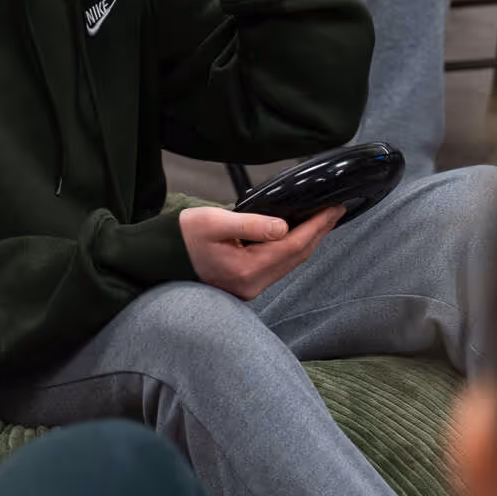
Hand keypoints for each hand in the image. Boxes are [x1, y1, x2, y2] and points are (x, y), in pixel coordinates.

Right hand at [180, 204, 345, 300]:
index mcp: (246, 270)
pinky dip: (293, 249)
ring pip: (289, 263)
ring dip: (308, 241)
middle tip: (336, 211)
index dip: (317, 226)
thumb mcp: (214, 223)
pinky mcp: (245, 284)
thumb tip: (284, 226)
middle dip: (319, 233)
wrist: (159, 258)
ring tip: (323, 221)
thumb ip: (251, 224)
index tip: (333, 208)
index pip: (293, 245)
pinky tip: (297, 236)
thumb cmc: (183, 237)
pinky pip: (278, 266)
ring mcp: (249, 287)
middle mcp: (252, 283)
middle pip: (296, 257)